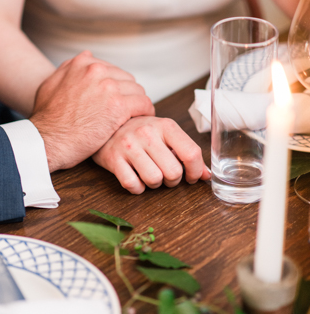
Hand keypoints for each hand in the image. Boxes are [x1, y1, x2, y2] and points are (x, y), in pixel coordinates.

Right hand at [30, 51, 154, 171]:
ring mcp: (108, 87)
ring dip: (135, 105)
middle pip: (126, 79)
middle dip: (125, 95)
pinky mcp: (118, 106)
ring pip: (137, 91)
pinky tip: (137, 121)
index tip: (112, 100)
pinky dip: (144, 113)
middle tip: (121, 112)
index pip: (111, 69)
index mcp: (81, 63)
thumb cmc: (47, 119)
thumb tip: (83, 58)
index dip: (113, 87)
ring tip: (129, 118)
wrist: (47, 140)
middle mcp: (95, 70)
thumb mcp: (50, 85)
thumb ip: (68, 70)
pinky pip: (144, 104)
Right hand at [92, 116, 210, 193]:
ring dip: (155, 185)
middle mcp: (146, 134)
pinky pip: (133, 185)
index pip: (191, 153)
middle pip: (173, 172)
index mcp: (165, 125)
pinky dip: (138, 188)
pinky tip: (136, 179)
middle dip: (173, 180)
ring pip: (154, 180)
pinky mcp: (113, 159)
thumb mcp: (165, 134)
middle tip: (167, 175)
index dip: (195, 171)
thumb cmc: (140, 132)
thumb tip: (206, 175)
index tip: (191, 177)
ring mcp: (128, 146)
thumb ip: (186, 152)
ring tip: (151, 175)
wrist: (107, 126)